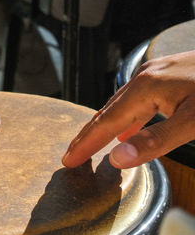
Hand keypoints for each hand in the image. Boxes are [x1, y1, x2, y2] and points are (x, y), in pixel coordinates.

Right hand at [62, 50, 194, 168]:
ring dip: (104, 127)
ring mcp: (155, 73)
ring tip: (91, 144)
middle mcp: (144, 77)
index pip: (107, 122)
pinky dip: (124, 117)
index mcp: (146, 88)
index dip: (86, 144)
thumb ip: (156, 140)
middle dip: (87, 135)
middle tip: (70, 155)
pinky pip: (136, 99)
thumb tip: (117, 158)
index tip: (69, 161)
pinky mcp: (165, 74)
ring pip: (120, 105)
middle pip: (107, 112)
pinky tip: (127, 127)